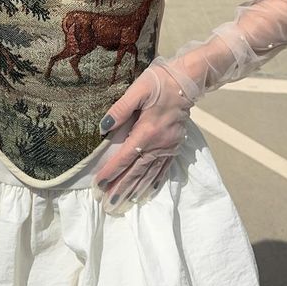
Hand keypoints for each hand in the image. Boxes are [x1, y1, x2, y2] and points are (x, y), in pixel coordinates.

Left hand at [91, 59, 190, 214]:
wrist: (187, 81)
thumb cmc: (159, 83)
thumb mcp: (137, 90)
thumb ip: (120, 110)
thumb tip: (102, 127)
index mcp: (147, 131)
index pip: (125, 156)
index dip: (111, 171)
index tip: (99, 184)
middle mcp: (158, 144)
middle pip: (137, 170)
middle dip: (121, 187)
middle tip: (108, 204)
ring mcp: (168, 147)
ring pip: (149, 173)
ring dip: (136, 189)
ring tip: (124, 203)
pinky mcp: (175, 146)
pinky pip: (164, 168)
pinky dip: (154, 181)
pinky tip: (148, 191)